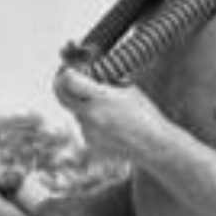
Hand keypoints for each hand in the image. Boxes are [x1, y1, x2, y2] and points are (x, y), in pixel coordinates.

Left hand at [52, 67, 170, 161]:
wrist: (154, 145)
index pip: (69, 80)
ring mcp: (88, 131)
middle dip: (62, 85)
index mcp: (101, 98)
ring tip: (107, 108)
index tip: (69, 69)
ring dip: (83, 105)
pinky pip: (84, 126)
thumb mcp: (127, 89)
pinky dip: (91, 120)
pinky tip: (110, 123)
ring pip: (75, 112)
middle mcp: (91, 115)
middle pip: (61, 96)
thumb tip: (91, 72)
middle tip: (67, 79)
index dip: (66, 72)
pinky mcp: (90, 143)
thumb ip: (106, 81)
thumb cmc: (145, 114)